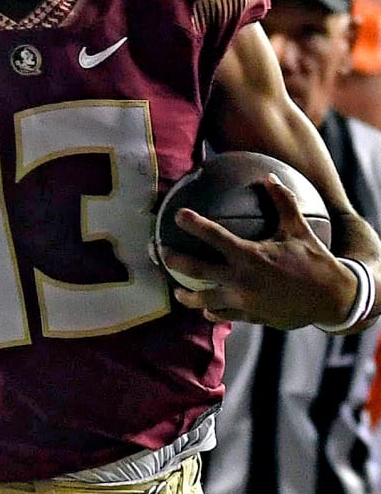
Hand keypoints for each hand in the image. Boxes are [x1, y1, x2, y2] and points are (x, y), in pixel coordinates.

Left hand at [161, 174, 356, 327]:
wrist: (334, 299)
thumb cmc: (315, 261)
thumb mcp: (299, 230)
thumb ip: (283, 203)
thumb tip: (269, 176)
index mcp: (251, 256)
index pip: (215, 237)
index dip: (194, 225)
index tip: (177, 215)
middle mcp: (243, 280)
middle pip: (197, 272)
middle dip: (174, 261)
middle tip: (159, 253)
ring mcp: (244, 302)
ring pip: (204, 301)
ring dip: (187, 296)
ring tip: (177, 292)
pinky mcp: (251, 317)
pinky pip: (224, 315)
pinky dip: (212, 311)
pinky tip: (204, 308)